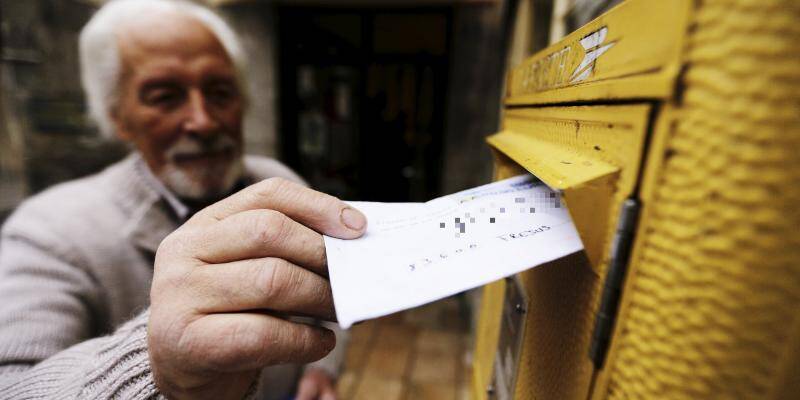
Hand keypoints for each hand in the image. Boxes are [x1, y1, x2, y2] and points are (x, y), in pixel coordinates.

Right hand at [146, 177, 366, 399]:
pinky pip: (264, 333)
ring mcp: (179, 296)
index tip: (357, 227)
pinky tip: (320, 341)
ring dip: (320, 297)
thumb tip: (353, 240)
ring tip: (339, 310)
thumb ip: (287, 248)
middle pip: (270, 232)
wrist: (184, 367)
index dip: (317, 206)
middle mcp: (183, 252)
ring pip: (271, 280)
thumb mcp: (247, 267)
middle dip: (321, 254)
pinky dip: (305, 339)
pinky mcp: (189, 343)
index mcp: (203, 223)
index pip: (267, 195)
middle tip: (352, 277)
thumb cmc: (230, 311)